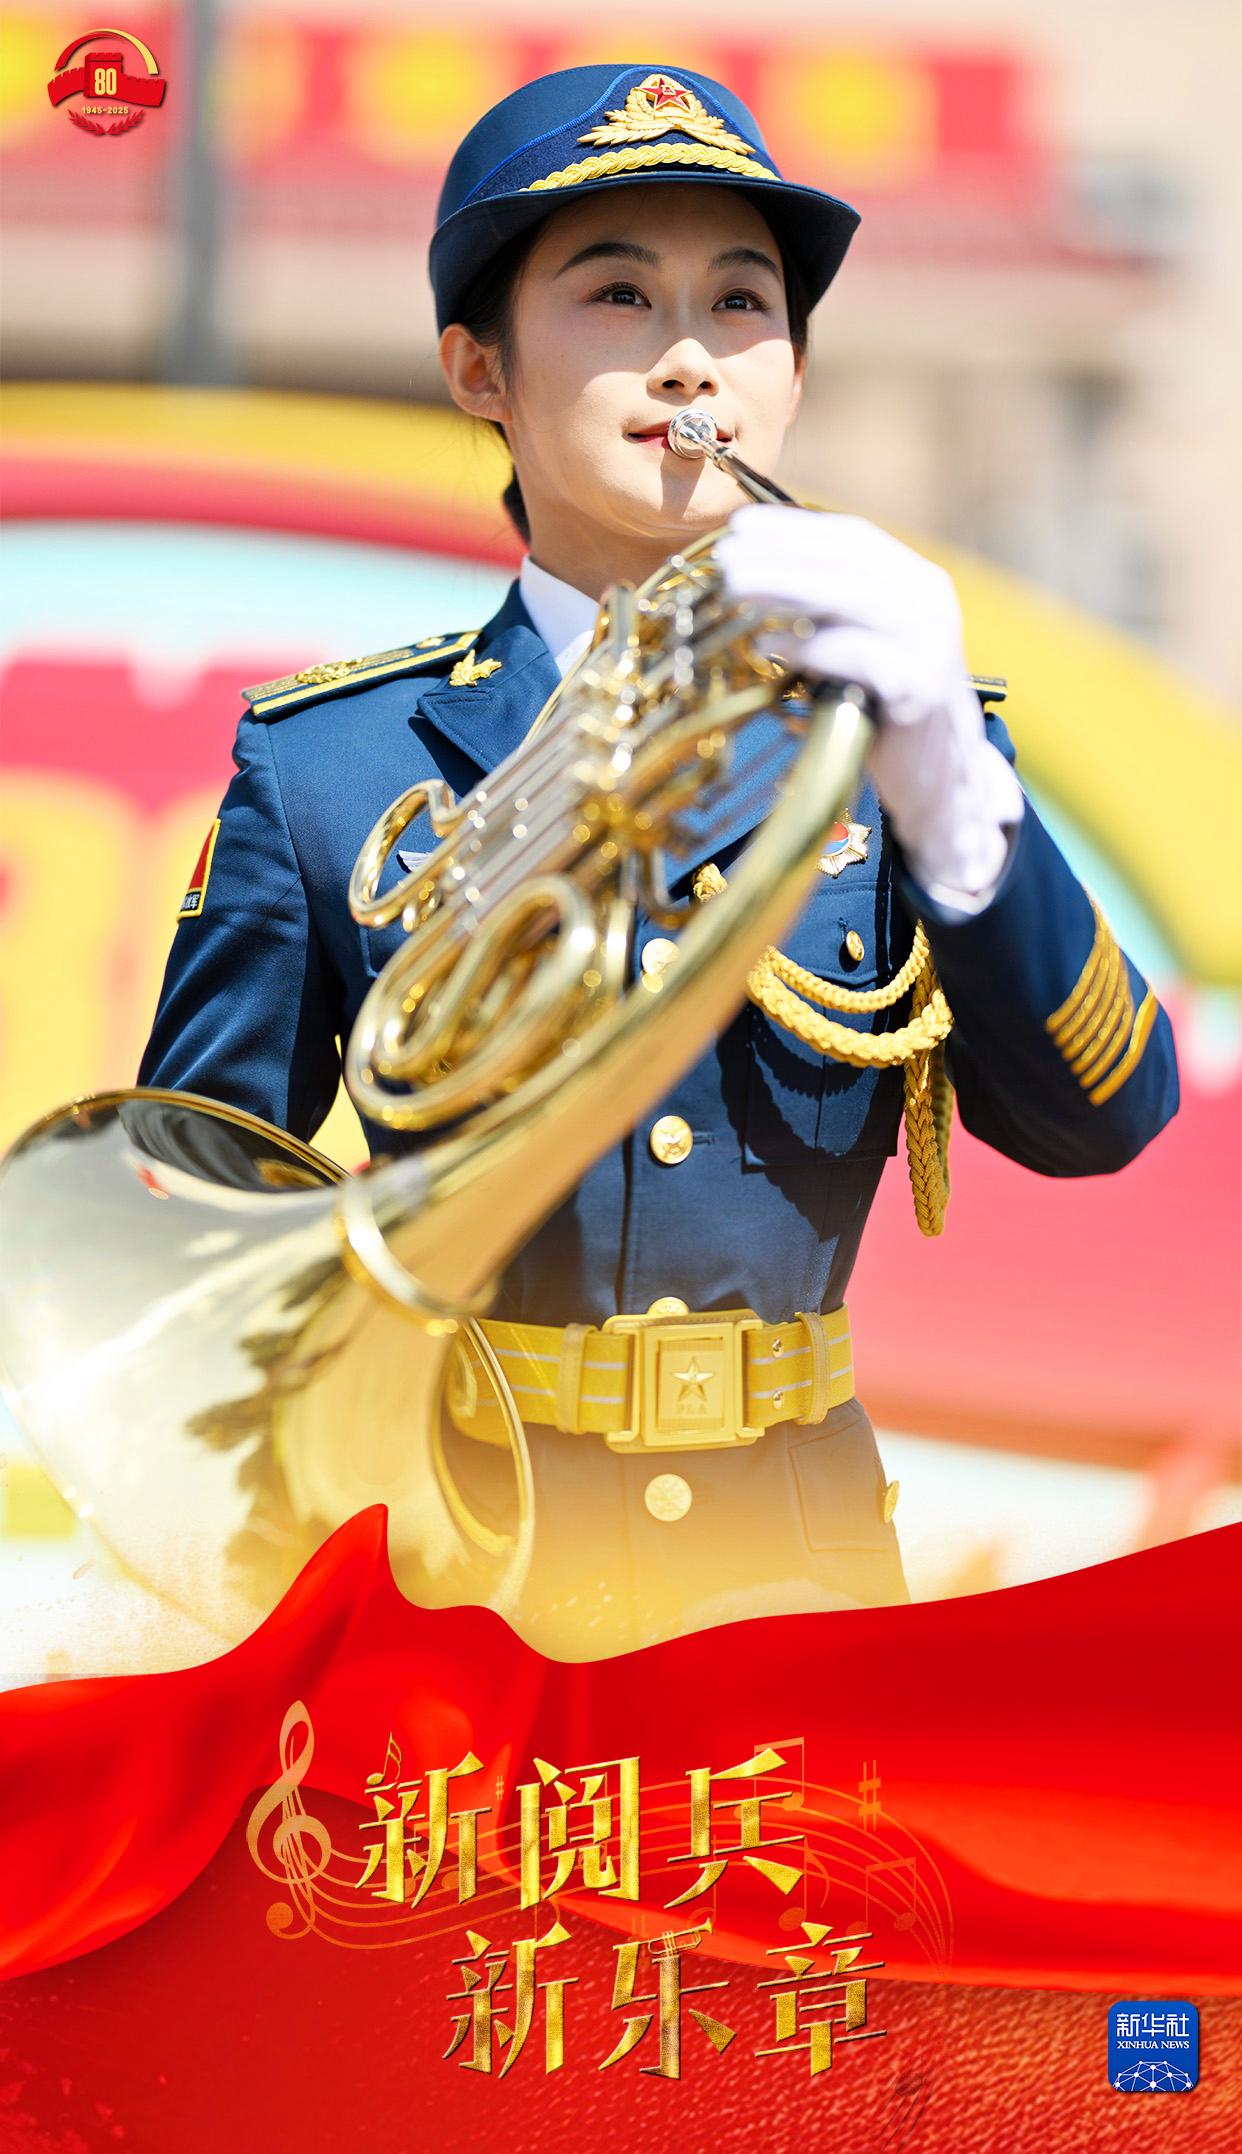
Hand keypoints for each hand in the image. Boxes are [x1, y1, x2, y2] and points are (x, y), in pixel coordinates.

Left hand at [715, 505, 1024, 904]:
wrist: (940, 777)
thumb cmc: (887, 709)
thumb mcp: (862, 644)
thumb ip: (829, 609)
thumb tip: (755, 573)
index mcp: (917, 581)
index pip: (852, 536)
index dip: (793, 527)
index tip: (739, 526)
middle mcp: (929, 601)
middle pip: (847, 559)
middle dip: (780, 553)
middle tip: (725, 557)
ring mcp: (929, 643)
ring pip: (851, 597)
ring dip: (786, 587)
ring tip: (734, 588)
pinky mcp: (919, 687)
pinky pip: (856, 655)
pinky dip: (808, 647)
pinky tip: (766, 646)